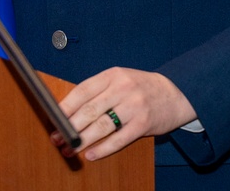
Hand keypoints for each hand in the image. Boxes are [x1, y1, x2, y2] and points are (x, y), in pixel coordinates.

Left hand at [51, 67, 196, 160]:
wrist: (175, 93)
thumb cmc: (140, 87)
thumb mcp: (119, 80)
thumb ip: (98, 91)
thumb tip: (69, 110)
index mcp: (112, 75)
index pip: (82, 90)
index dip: (66, 106)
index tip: (53, 118)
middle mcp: (122, 88)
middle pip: (89, 110)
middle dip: (70, 127)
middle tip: (57, 139)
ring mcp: (133, 106)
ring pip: (102, 126)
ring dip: (83, 140)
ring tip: (70, 149)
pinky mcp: (143, 124)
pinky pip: (119, 139)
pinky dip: (103, 149)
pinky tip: (91, 154)